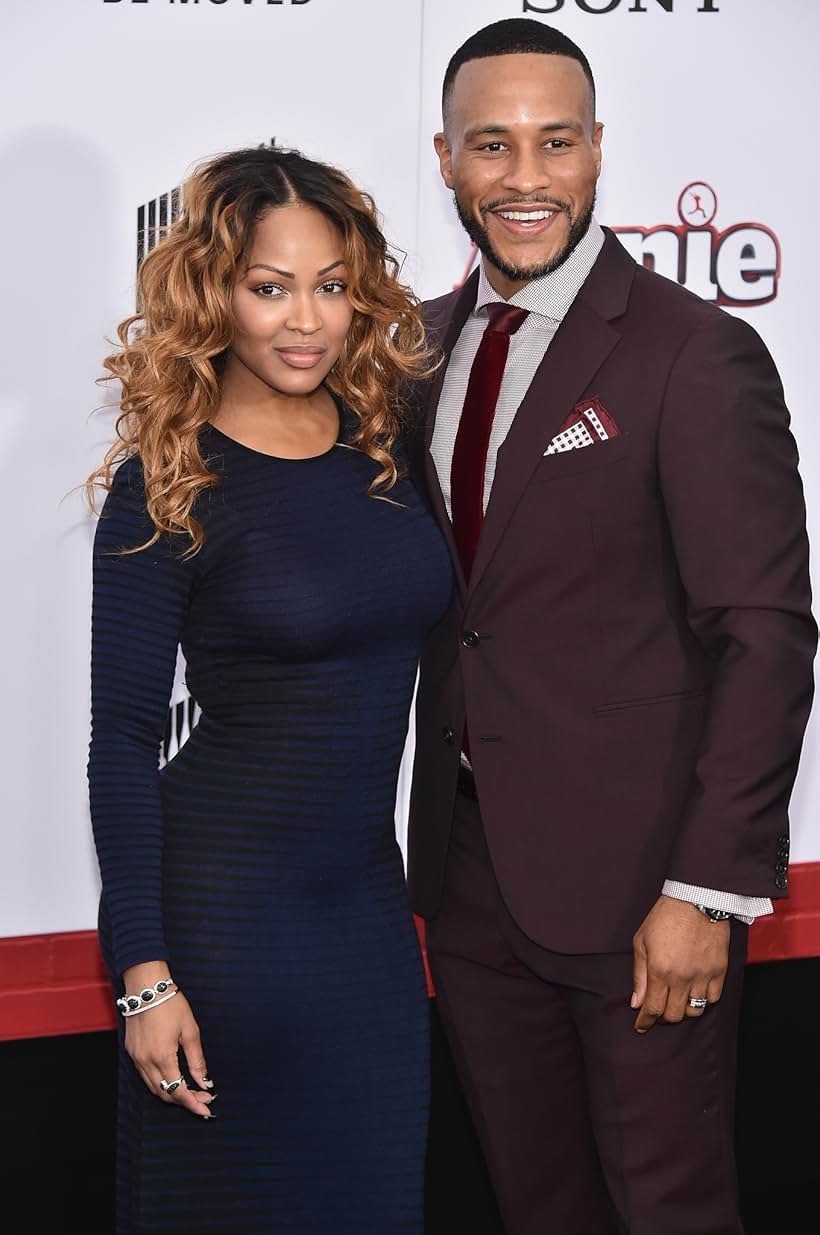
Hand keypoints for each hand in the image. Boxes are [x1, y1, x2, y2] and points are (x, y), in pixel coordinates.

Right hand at [122, 962, 214, 1118]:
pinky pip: (145, 1076)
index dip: (193, 1103)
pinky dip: (160, 1083)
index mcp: (162, 1056)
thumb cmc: (170, 1004)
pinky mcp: (131, 1052)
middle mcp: (145, 1061)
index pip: (178, 1091)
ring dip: (172, 1093)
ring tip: (192, 1091)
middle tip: (203, 1099)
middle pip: (164, 1093)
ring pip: (153, 1087)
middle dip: (185, 1100)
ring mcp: (136, 1058)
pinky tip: (174, 1078)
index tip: (206, 1109)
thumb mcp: (190, 1030)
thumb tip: (205, 1082)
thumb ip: (197, 1060)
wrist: (146, 987)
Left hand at [631, 895, 729, 1033]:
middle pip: (674, 1015)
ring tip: (676, 1002)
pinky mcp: (719, 971)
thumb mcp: (642, 941)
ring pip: (695, 1011)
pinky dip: (703, 1001)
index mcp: (660, 971)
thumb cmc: (665, 917)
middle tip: (658, 1011)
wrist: (696, 899)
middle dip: (663, 1017)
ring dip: (683, 1011)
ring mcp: (703, 975)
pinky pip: (713, 998)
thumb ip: (639, 974)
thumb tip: (636, 1002)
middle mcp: (682, 978)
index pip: (653, 1009)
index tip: (641, 1026)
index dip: (645, 1022)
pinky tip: (695, 993)